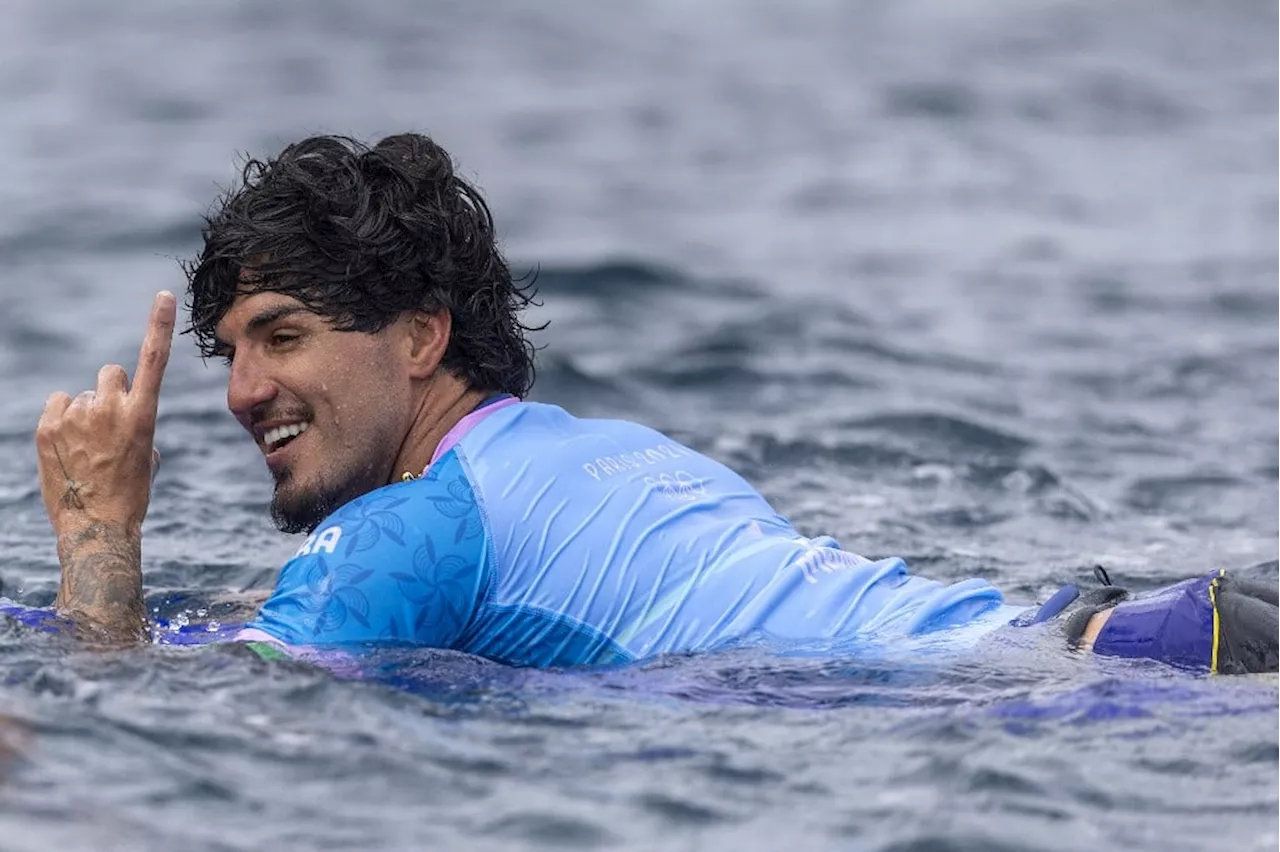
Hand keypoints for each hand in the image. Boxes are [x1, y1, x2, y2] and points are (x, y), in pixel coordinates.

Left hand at [35, 291, 175, 536]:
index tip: (165, 295)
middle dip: (110, 390)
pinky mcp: (49, 426)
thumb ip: (136, 420)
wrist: (96, 528)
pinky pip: (59, 404)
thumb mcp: (148, 455)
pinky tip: (69, 447)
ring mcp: (76, 416)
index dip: (159, 324)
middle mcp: (110, 408)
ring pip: (83, 395)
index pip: (153, 359)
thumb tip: (117, 410)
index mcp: (143, 415)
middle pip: (110, 373)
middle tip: (109, 424)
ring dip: (86, 413)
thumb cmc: (131, 493)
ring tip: (87, 450)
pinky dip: (63, 420)